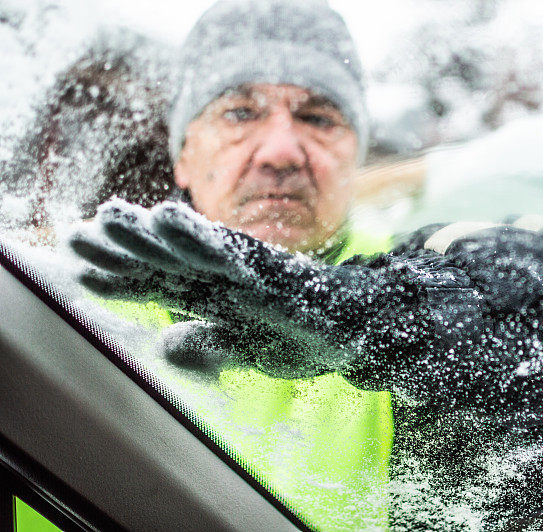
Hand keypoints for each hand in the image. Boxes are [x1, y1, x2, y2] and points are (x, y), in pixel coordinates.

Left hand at [69, 199, 365, 377]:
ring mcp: (247, 268)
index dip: (119, 277)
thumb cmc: (305, 336)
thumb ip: (209, 343)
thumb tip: (165, 343)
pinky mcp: (270, 266)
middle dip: (121, 248)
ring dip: (148, 232)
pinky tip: (167, 218)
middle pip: (165, 259)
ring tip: (110, 216)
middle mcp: (226, 276)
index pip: (160, 284)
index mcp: (217, 295)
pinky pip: (230, 249)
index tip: (79, 270)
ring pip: (189, 248)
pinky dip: (198, 235)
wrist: (361, 329)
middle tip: (76, 235)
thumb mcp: (248, 347)